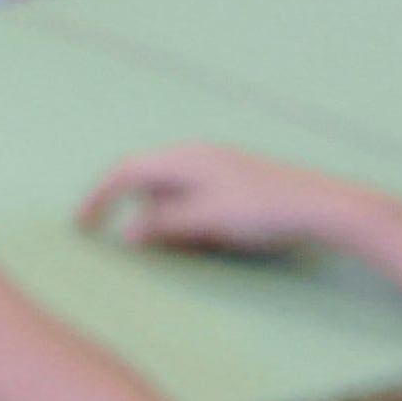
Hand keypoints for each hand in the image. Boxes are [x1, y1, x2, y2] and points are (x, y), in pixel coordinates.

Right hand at [85, 143, 352, 259]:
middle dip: (132, 209)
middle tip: (127, 242)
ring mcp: (215, 166)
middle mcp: (196, 156)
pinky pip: (192, 196)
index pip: (126, 171)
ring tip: (175, 245)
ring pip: (170, 190)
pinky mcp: (232, 180)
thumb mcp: (207, 221)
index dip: (99, 196)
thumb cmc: (262, 210)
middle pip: (147, 179)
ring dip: (162, 216)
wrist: (320, 204)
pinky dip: (184, 216)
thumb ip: (164, 225)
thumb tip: (126, 232)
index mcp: (184, 159)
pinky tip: (202, 237)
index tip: (81, 224)